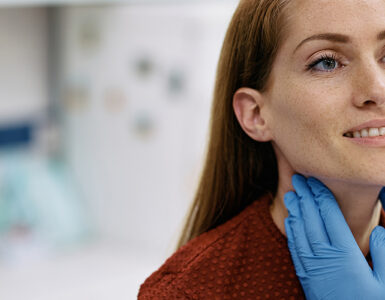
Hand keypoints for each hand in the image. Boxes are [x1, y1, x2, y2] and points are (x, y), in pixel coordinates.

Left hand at [284, 174, 384, 299]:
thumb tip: (380, 230)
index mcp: (345, 253)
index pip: (329, 215)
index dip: (320, 195)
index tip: (315, 181)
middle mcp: (324, 255)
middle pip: (311, 218)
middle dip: (304, 196)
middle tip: (298, 179)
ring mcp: (311, 265)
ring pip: (299, 230)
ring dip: (295, 210)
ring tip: (291, 193)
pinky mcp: (305, 275)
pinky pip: (294, 247)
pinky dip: (291, 230)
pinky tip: (290, 220)